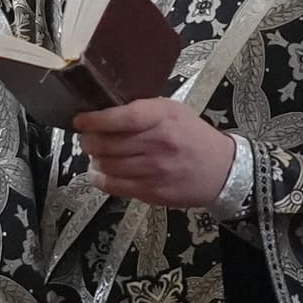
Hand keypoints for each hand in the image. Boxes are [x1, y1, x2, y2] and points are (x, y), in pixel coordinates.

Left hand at [73, 96, 238, 208]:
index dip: (95, 120)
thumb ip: (143, 110)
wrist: (221, 170)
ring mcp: (155, 171)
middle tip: (86, 139)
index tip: (80, 121)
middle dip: (89, 141)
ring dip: (94, 160)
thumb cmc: (193, 135)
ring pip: (108, 165)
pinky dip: (100, 179)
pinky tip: (98, 173)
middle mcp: (158, 144)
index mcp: (163, 118)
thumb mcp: (173, 111)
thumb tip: (105, 111)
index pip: (121, 118)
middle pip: (108, 144)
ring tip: (95, 155)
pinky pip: (115, 186)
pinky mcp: (152, 192)